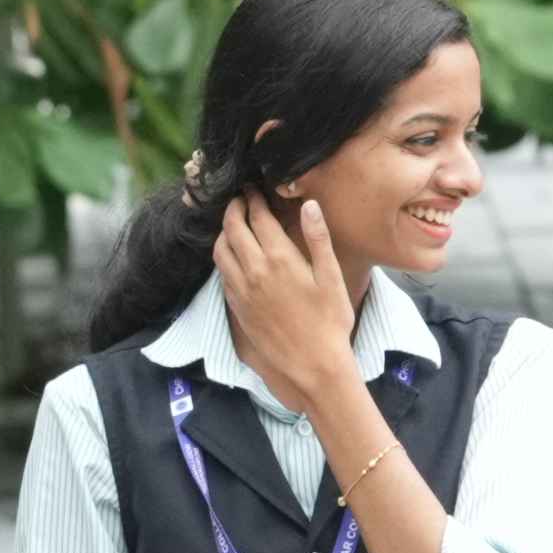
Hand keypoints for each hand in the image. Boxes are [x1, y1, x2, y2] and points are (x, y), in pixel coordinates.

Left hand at [200, 182, 383, 447]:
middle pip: (233, 229)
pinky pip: (222, 273)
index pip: (259, 217)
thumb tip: (309, 204)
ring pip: (221, 250)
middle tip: (239, 199)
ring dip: (224, 231)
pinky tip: (232, 254)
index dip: (254, 199)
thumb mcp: (331, 277)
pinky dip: (223, 255)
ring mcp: (242, 289)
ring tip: (233, 222)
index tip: (253, 188)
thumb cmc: (330, 320)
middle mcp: (254, 270)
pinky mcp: (237, 306)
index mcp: (280, 258)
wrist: (312, 363)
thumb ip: (318, 238)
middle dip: (234, 209)